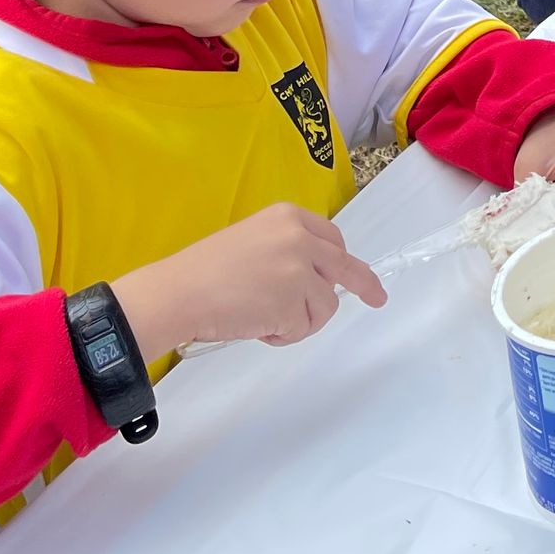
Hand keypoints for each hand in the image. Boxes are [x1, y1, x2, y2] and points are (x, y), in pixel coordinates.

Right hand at [111, 203, 386, 356]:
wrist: (177, 293)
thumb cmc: (204, 272)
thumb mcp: (253, 241)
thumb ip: (287, 250)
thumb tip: (314, 277)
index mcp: (289, 218)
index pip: (332, 239)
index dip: (344, 261)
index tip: (363, 275)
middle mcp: (300, 239)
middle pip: (345, 267)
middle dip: (364, 285)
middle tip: (376, 298)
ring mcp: (300, 270)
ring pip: (326, 305)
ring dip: (301, 320)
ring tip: (264, 320)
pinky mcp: (293, 302)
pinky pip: (304, 328)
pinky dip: (284, 335)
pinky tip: (258, 327)